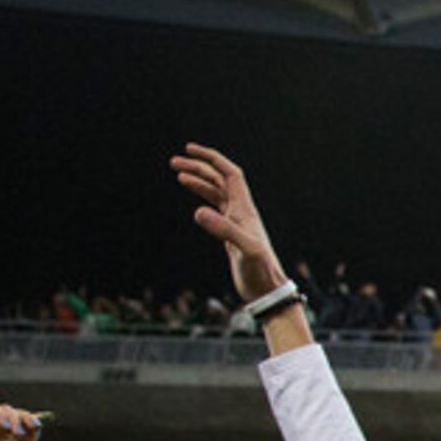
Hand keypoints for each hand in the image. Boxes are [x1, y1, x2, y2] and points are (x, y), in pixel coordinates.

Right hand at [171, 143, 288, 300]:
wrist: (266, 291)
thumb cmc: (260, 271)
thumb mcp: (244, 249)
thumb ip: (223, 230)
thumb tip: (198, 212)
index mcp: (245, 209)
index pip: (229, 174)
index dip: (212, 158)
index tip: (189, 149)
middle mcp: (242, 212)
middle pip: (219, 180)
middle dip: (198, 168)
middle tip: (174, 163)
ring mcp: (236, 223)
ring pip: (216, 194)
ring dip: (199, 181)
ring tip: (178, 174)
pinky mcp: (231, 235)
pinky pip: (216, 210)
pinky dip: (204, 200)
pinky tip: (194, 201)